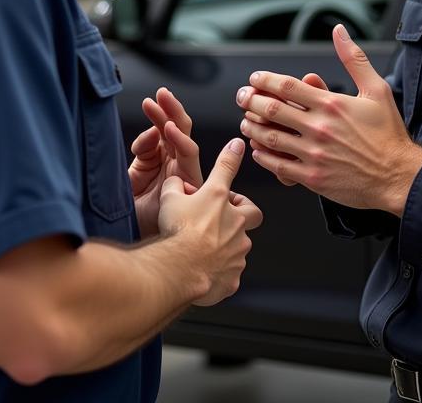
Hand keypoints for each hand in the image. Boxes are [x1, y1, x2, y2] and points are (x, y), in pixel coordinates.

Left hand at [129, 88, 202, 238]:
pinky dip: (180, 140)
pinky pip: (189, 155)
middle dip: (170, 109)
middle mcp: (175, 166)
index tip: (148, 100)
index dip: (158, 116)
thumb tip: (150, 135)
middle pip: (177, 130)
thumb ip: (142, 153)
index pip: (162, 133)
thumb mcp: (132, 178)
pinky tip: (168, 129)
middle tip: (161, 93)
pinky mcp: (191, 183)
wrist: (141, 244)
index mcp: (161, 163)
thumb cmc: (135, 216)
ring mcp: (184, 173)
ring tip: (163, 101)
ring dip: (175, 117)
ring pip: (185, 138)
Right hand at [159, 139, 262, 306]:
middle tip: (229, 215)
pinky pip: (230, 271)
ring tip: (204, 249)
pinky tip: (203, 271)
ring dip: (226, 244)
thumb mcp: (169, 200)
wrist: (179, 270)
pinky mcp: (235, 274)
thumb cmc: (175, 233)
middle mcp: (234, 222)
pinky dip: (220, 270)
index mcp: (217, 198)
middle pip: (252, 212)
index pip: (227, 168)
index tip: (237, 146)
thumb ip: (175, 186)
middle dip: (244, 212)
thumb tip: (176, 183)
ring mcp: (238, 249)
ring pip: (240, 244)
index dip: (232, 154)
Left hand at [236, 25, 421, 213]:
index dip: (265, 81)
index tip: (255, 79)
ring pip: (270, 138)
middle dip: (250, 101)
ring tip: (246, 122)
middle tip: (242, 97)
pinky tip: (259, 150)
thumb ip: (354, 59)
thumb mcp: (376, 89)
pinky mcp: (312, 178)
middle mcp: (318, 127)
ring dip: (252, 128)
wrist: (399, 176)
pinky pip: (278, 166)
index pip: (287, 86)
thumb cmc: (389, 134)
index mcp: (330, 104)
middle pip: (271, 110)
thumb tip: (340, 31)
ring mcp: (313, 154)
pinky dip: (263, 156)